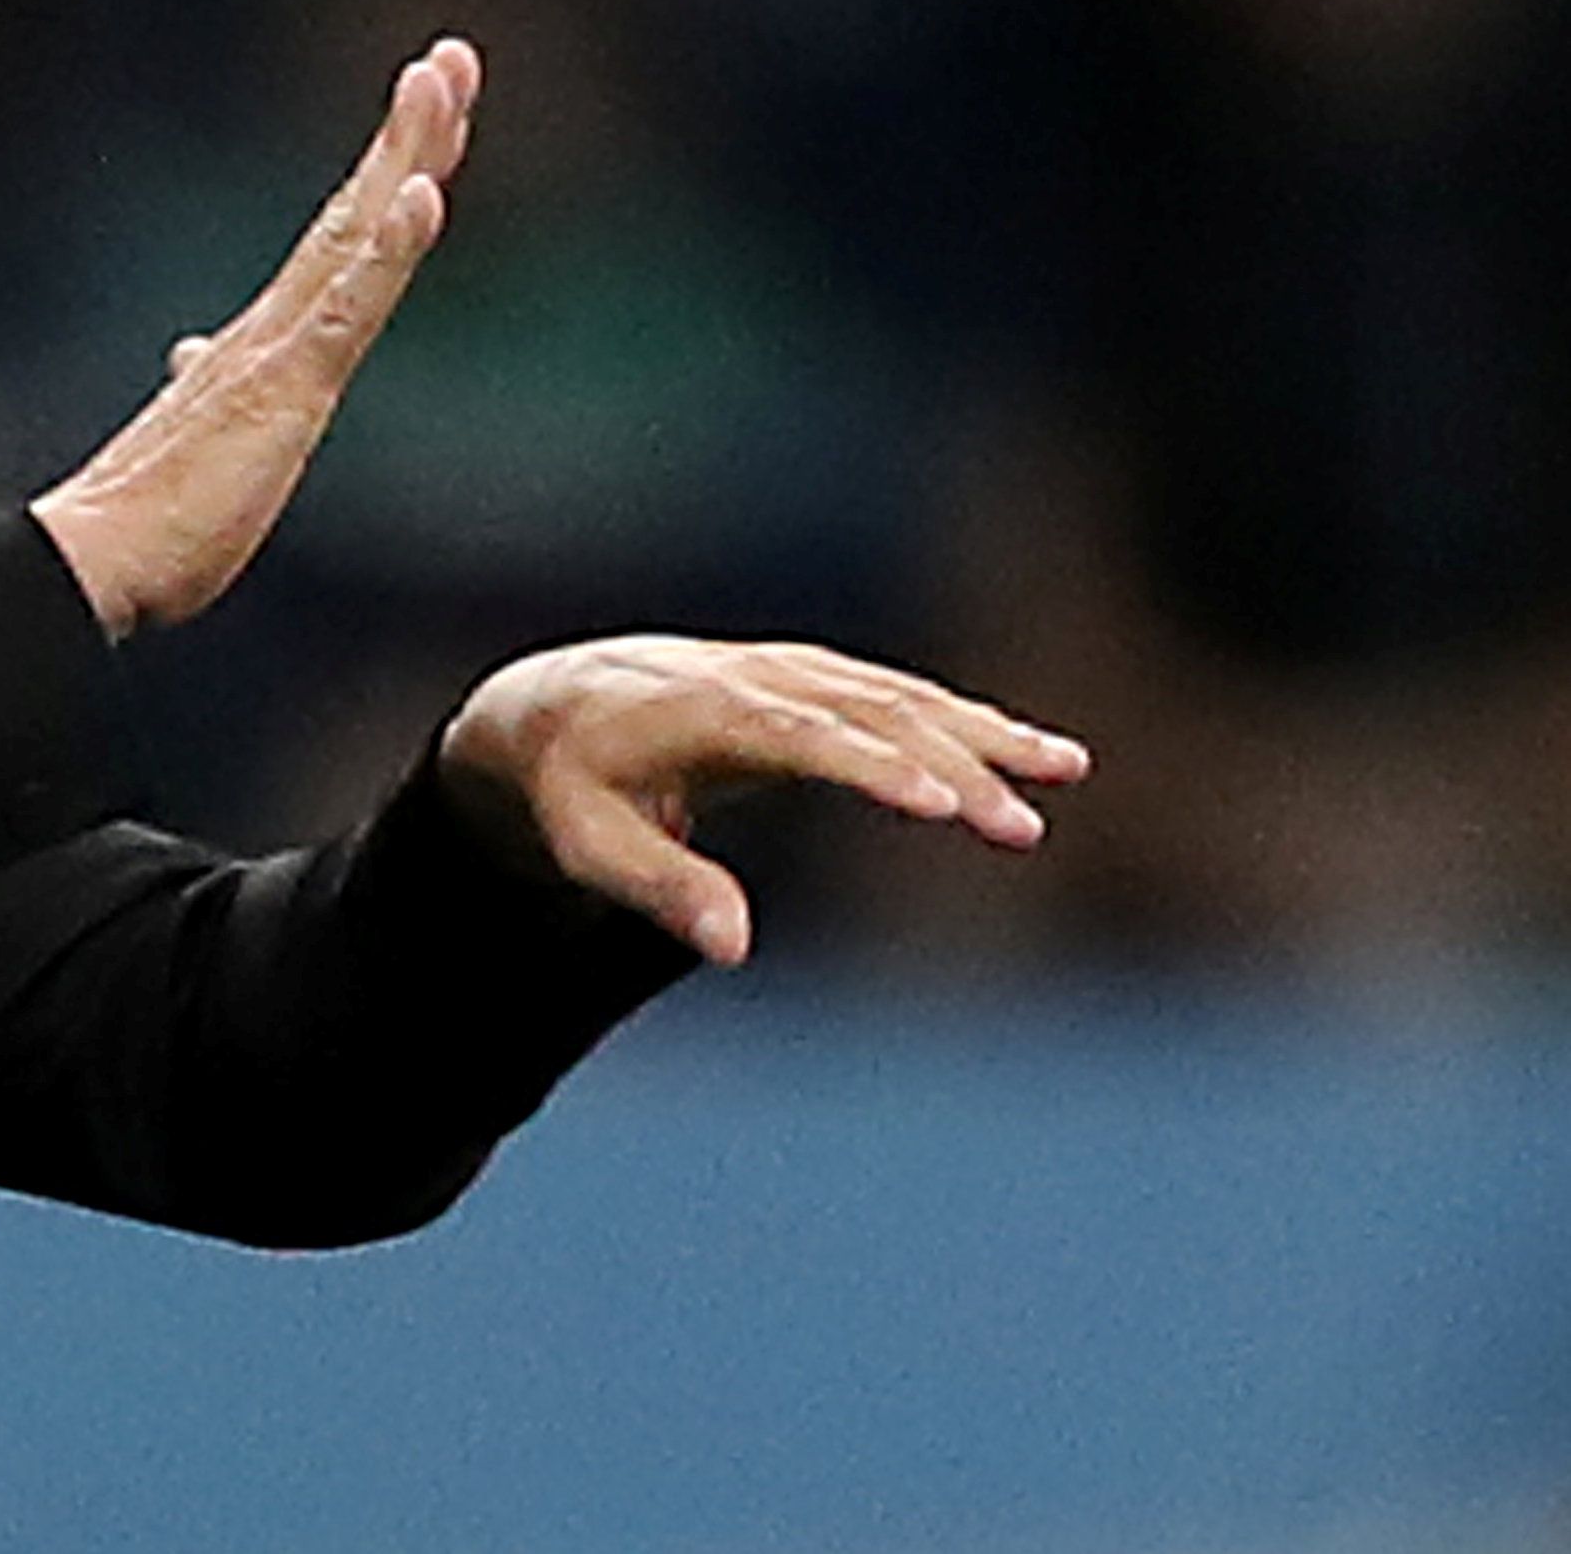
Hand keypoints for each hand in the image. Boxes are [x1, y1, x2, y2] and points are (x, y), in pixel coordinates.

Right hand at [31, 38, 478, 637]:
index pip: (342, 240)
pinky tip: (420, 193)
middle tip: (451, 53)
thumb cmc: (148, 517)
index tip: (427, 111)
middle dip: (411, 131)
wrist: (97, 558)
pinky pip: (347, 304)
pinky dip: (388, 245)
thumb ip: (202, 385)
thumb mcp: (199, 439)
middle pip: (357, 210)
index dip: (388, 172)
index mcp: (264, 340)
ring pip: (357, 232)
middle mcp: (274, 324)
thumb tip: (191, 352)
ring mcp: (279, 348)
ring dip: (405, 151)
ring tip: (441, 80)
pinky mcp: (285, 384)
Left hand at [436, 636, 1091, 966]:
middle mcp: (755, 678)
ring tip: (1065, 770)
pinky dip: (967, 720)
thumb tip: (734, 948)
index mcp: (699, 712)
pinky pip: (900, 696)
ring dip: (981, 732)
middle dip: (951, 766)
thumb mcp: (588, 845)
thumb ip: (659, 887)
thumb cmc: (572, 789)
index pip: (799, 735)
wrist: (555, 705)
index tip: (943, 805)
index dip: (873, 766)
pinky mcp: (814, 679)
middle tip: (1020, 828)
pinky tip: (1035, 753)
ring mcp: (790, 672)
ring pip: (898, 697)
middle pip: (868, 715)